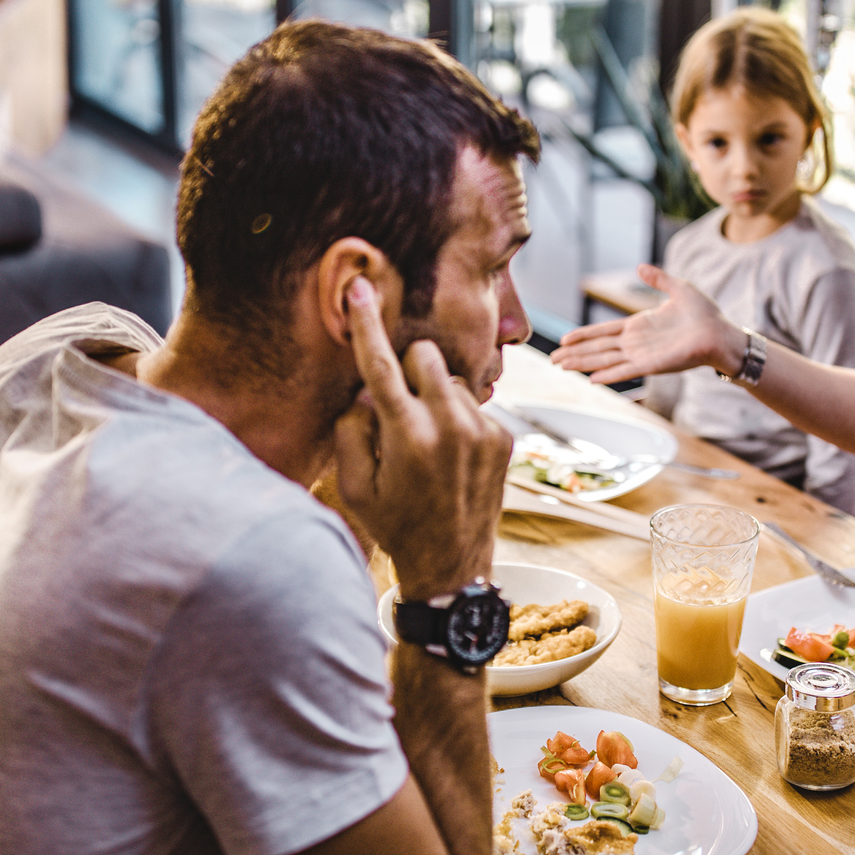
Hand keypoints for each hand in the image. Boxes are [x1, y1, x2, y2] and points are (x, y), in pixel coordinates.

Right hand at [333, 276, 510, 597]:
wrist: (452, 566)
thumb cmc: (394, 525)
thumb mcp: (355, 486)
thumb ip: (351, 429)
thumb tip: (366, 390)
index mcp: (406, 437)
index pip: (380, 365)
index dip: (366, 325)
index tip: (360, 287)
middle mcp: (449, 426)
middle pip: (425, 355)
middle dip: (408, 368)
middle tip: (399, 406)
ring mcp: (482, 430)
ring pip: (453, 377)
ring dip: (435, 394)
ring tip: (428, 441)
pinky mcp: (503, 438)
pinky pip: (475, 402)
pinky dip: (458, 416)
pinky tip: (452, 455)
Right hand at [549, 264, 745, 383]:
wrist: (722, 333)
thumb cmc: (705, 314)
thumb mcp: (679, 288)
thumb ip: (658, 279)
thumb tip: (640, 267)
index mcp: (639, 326)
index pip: (604, 332)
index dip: (583, 336)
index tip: (564, 340)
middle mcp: (637, 343)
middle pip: (598, 349)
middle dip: (574, 353)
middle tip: (552, 360)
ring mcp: (643, 355)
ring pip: (606, 360)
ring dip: (583, 364)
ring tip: (562, 367)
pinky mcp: (653, 365)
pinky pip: (626, 371)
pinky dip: (609, 375)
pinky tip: (591, 380)